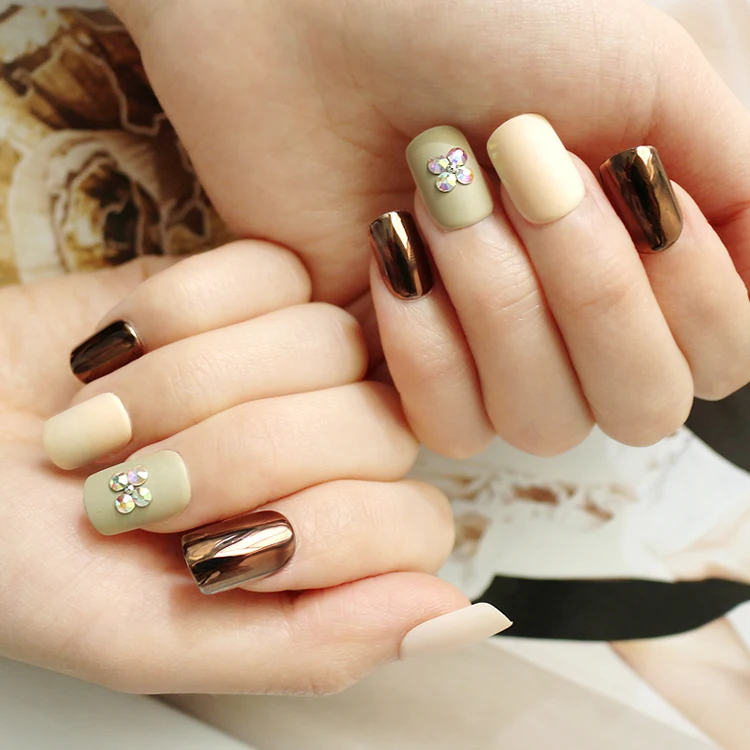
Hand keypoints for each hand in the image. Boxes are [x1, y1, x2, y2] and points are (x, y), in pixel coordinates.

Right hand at [0, 244, 508, 693]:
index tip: (206, 554)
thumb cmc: (27, 557)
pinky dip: (175, 312)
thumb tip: (461, 622)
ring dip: (188, 388)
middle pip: (373, 426)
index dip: (319, 533)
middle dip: (232, 457)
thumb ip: (314, 646)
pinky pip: (269, 270)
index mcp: (330, 541)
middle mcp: (331, 447)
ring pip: (326, 339)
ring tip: (110, 422)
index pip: (414, 524)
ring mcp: (296, 357)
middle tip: (135, 486)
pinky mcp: (247, 283)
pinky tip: (118, 352)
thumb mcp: (153, 639)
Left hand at [107, 0, 749, 455]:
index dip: (689, 293)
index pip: (718, 356)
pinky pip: (452, 428)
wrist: (320, 29)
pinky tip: (393, 254)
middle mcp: (574, 322)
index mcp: (642, 254)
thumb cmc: (480, 29)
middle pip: (641, 407)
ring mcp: (489, 356)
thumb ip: (726, 182)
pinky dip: (428, 344)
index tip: (625, 177)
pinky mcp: (408, 373)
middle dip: (592, 291)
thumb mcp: (643, 79)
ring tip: (440, 195)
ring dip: (501, 303)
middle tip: (527, 177)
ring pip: (545, 421)